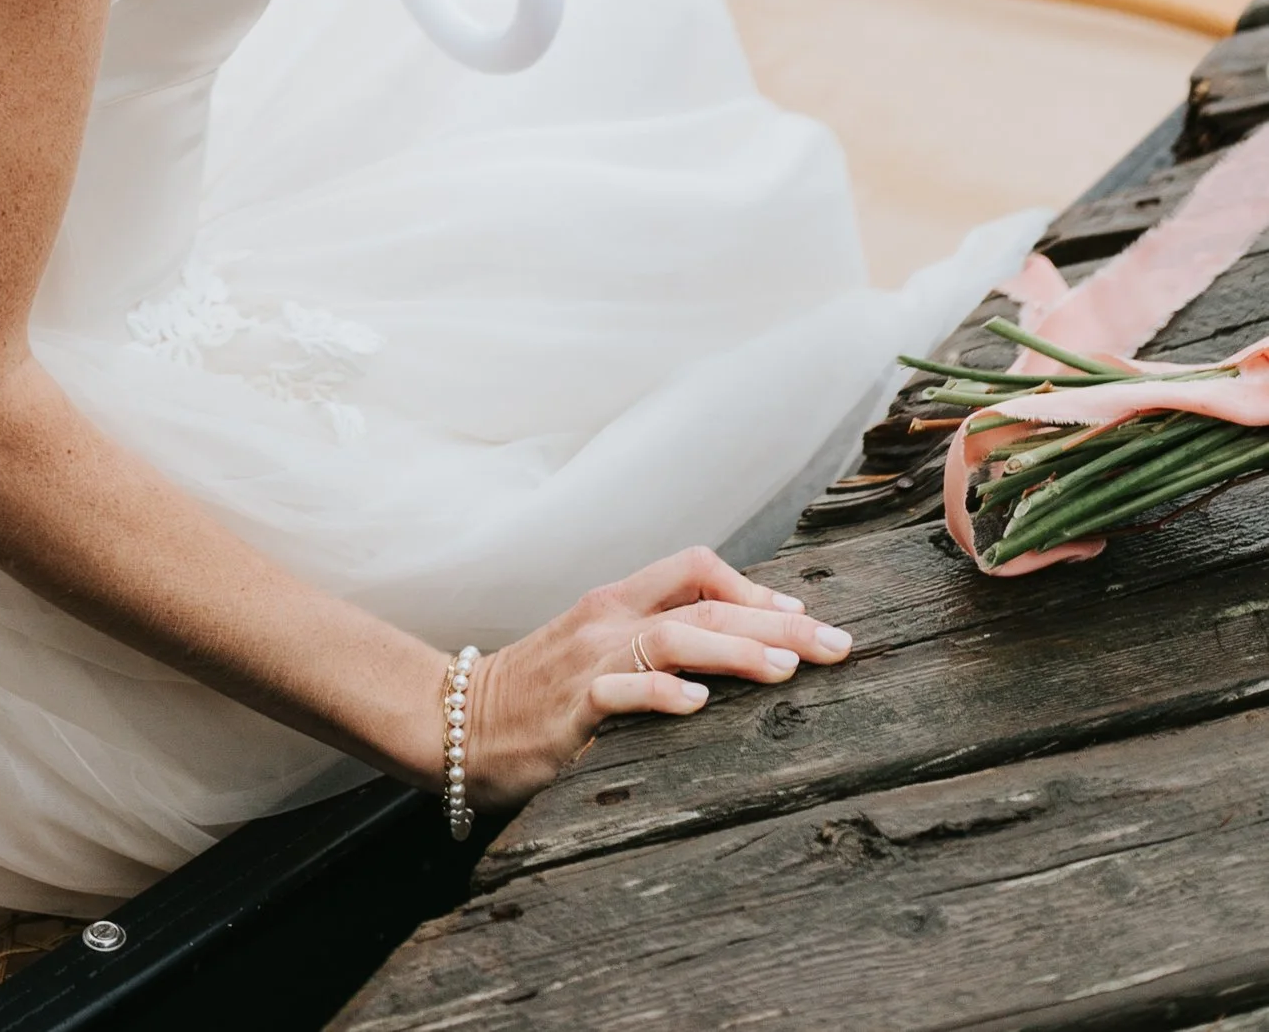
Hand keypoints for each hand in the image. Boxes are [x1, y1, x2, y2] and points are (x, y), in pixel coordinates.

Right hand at [458, 548, 854, 811]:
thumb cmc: (533, 695)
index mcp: (615, 601)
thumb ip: (646, 646)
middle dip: (778, 623)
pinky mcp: (570, 705)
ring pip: (675, 637)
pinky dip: (662, 694)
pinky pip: (621, 691)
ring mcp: (589, 658)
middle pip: (704, 602)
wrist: (452, 720)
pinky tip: (698, 706)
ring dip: (737, 650)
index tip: (806, 616)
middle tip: (836, 644)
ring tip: (786, 668)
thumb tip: (724, 652)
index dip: (755, 589)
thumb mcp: (593, 654)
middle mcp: (607, 619)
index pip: (695, 569)